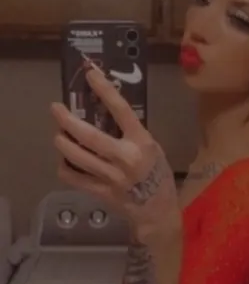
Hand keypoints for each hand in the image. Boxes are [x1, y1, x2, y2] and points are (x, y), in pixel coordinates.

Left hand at [51, 65, 179, 242]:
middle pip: (88, 136)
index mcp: (141, 142)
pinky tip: (65, 161)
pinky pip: (74, 178)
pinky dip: (65, 167)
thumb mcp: (153, 149)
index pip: (121, 110)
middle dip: (67, 120)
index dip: (104, 90)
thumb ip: (132, 134)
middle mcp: (125, 158)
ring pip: (76, 156)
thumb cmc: (158, 175)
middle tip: (56, 109)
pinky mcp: (101, 192)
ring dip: (62, 142)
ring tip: (59, 135)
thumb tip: (106, 112)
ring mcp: (111, 177)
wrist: (158, 210)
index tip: (90, 73)